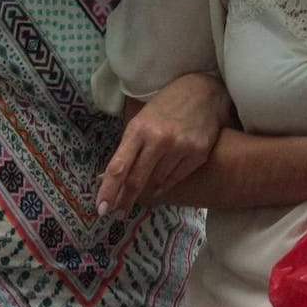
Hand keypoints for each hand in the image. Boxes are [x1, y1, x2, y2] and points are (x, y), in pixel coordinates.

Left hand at [97, 73, 231, 217]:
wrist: (204, 93)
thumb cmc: (165, 106)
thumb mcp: (140, 120)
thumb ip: (126, 149)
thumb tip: (104, 178)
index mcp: (139, 129)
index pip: (119, 167)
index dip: (108, 190)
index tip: (101, 208)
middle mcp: (159, 140)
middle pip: (137, 180)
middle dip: (125, 200)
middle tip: (118, 213)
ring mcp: (180, 148)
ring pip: (156, 182)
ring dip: (146, 190)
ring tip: (140, 193)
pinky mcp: (198, 154)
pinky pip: (175, 179)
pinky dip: (164, 185)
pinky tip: (158, 186)